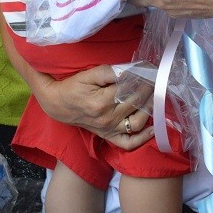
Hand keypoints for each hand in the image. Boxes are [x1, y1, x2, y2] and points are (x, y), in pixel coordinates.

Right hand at [32, 64, 154, 149]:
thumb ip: (110, 72)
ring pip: (137, 122)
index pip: (130, 88)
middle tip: (155, 79)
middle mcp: (107, 118)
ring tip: (154, 96)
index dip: (143, 77)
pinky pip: (128, 143)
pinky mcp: (108, 135)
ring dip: (150, 108)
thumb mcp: (89, 74)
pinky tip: (153, 128)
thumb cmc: (73, 86)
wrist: (57, 104)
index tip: (150, 69)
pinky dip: (142, 138)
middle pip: (136, 103)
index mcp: (102, 101)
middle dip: (149, 89)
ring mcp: (108, 129)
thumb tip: (131, 71)